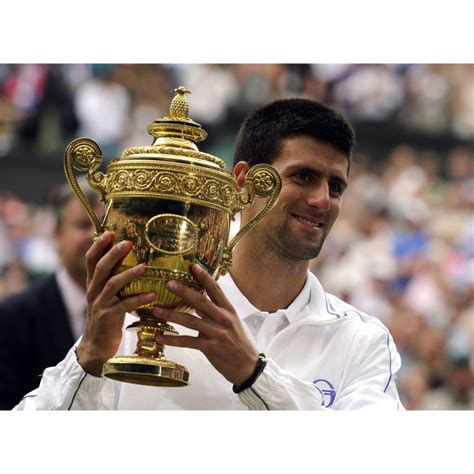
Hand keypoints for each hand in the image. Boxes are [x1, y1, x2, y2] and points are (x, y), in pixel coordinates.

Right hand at [76, 231, 155, 375]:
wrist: (96, 345)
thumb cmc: (108, 316)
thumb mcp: (108, 295)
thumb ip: (114, 278)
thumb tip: (133, 258)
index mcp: (93, 283)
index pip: (91, 260)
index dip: (98, 245)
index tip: (110, 232)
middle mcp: (93, 291)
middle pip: (101, 268)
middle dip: (113, 254)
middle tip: (128, 243)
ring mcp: (99, 305)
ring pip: (112, 285)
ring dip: (129, 274)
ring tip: (144, 267)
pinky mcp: (108, 318)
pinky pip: (124, 306)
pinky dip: (139, 299)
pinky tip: (152, 294)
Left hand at [153, 264, 259, 385]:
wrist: (247, 366)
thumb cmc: (238, 343)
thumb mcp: (231, 323)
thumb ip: (214, 312)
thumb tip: (196, 303)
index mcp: (228, 310)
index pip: (215, 289)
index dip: (204, 277)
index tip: (192, 266)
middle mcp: (223, 319)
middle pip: (200, 301)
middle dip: (184, 291)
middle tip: (168, 283)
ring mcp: (217, 333)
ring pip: (190, 321)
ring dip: (171, 315)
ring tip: (156, 310)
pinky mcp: (210, 348)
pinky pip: (188, 341)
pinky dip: (172, 339)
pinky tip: (160, 337)